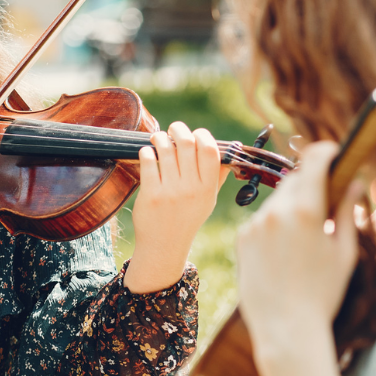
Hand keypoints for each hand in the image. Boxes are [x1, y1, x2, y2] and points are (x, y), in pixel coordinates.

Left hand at [126, 122, 229, 292]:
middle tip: (173, 129)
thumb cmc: (186, 219)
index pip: (210, 150)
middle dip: (178, 129)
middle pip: (187, 144)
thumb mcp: (207, 201)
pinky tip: (147, 152)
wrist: (164, 246)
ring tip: (157, 138)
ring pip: (166, 149)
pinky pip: (149, 162)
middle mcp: (191, 189)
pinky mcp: (151, 194)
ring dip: (160, 138)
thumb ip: (216, 178)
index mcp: (207, 188)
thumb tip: (228, 155)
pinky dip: (147, 152)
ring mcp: (170, 191)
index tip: (196, 133)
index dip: (203, 135)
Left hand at [233, 141, 364, 375]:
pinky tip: (285, 253)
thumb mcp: (344, 252)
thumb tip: (355, 182)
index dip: (326, 152)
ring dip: (292, 207)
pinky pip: (262, 221)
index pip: (315, 162)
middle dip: (311, 183)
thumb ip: (348, 212)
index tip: (334, 152)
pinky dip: (275, 226)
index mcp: (306, 211)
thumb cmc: (323, 293)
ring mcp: (254, 224)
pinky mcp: (241, 238)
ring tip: (306, 238)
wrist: (284, 328)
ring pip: (278, 201)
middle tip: (327, 199)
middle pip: (296, 179)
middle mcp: (276, 211)